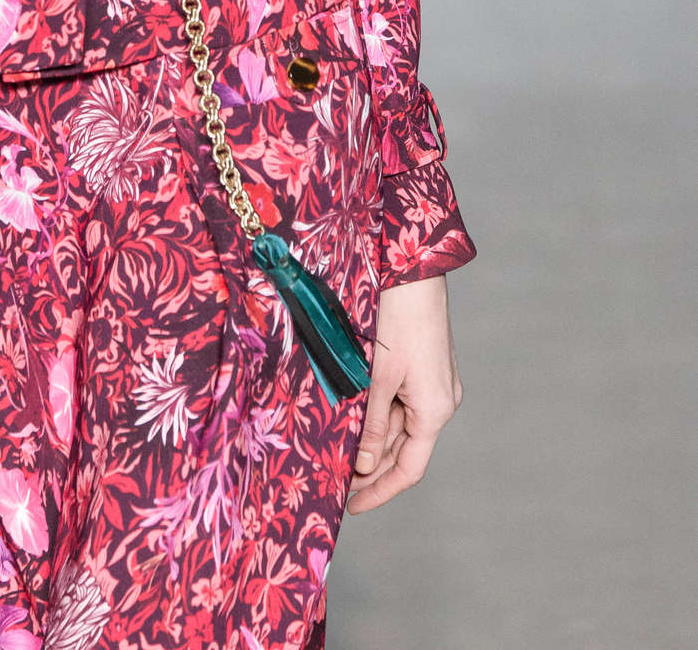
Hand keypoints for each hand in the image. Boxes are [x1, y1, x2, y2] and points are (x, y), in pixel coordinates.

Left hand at [345, 271, 462, 512]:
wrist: (413, 269)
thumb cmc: (397, 319)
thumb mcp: (379, 377)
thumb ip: (373, 424)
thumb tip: (364, 465)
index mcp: (435, 411)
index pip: (409, 470)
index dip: (380, 491)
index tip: (352, 506)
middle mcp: (441, 402)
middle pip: (405, 449)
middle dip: (371, 466)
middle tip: (334, 479)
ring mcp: (436, 384)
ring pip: (400, 424)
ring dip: (372, 438)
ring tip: (336, 448)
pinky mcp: (426, 367)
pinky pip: (401, 402)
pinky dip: (379, 412)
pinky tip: (353, 413)